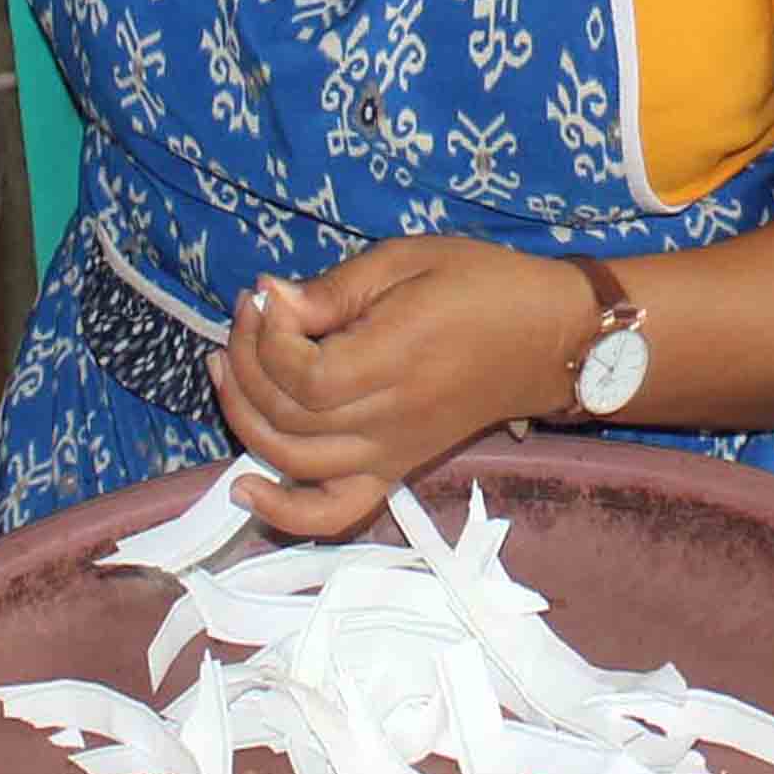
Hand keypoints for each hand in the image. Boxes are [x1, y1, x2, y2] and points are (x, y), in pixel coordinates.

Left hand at [210, 237, 590, 537]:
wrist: (548, 339)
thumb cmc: (482, 286)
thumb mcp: (406, 260)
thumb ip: (333, 289)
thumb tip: (268, 298)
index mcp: (394, 363)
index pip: (301, 376)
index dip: (265, 337)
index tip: (266, 294)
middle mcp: (388, 421)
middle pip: (286, 417)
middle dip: (244, 362)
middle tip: (246, 315)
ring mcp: (390, 454)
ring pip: (293, 461)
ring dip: (242, 419)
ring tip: (226, 366)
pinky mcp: (394, 470)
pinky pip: (334, 512)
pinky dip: (285, 513)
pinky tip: (244, 487)